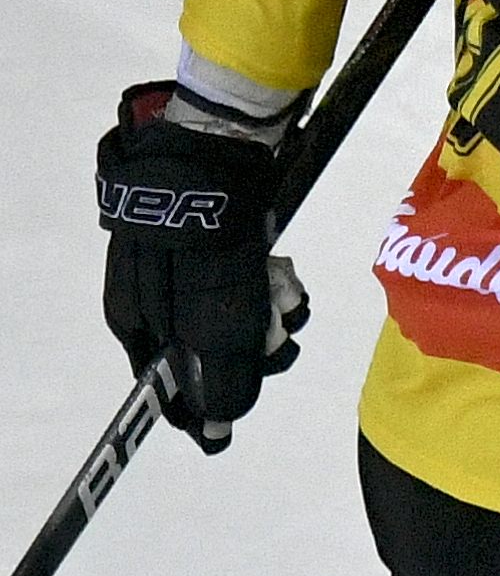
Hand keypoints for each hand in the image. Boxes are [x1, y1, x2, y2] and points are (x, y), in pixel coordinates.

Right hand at [97, 84, 307, 452]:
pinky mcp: (223, 238)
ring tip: (287, 294)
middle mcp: (156, 296)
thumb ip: (218, 373)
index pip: (161, 384)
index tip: (226, 430)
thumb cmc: (207, 240)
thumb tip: (221, 426)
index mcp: (136, 320)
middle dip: (249, 350)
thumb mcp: (214, 317)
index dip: (197, 407)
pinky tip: (286, 270)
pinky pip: (250, 278)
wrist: (221, 146)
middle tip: (279, 338)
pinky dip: (271, 281)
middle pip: (208, 349)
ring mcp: (189, 263)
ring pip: (237, 313)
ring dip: (269, 313)